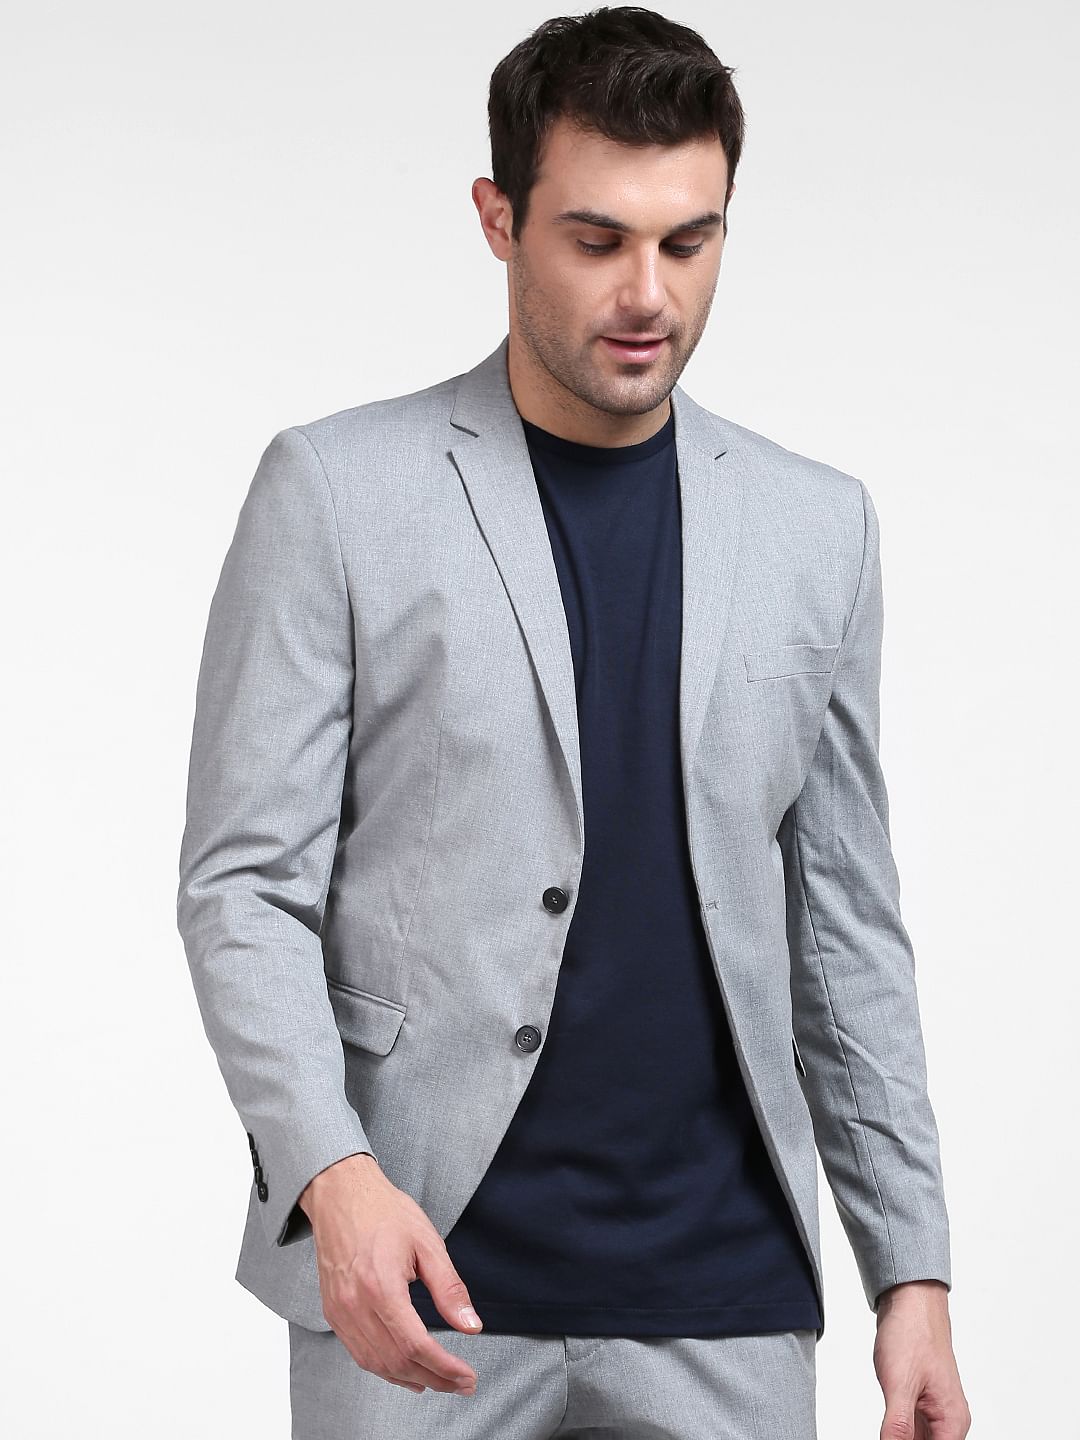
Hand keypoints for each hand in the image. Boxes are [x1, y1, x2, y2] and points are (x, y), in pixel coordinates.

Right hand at [299, 1153, 482, 1396]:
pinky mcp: (332, 1313)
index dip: (445, 1368)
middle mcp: (355, 1306)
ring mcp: (340, 1312)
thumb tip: (472, 1326)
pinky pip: (359, 1353)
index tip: (468, 1376)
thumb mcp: (427, 1242)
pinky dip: (385, 1369)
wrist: (341, 1195)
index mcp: (381, 1287)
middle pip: (397, 1362)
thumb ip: (449, 1288)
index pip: (416, 1345)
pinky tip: (405, 1371)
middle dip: (434, 1379)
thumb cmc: (383, 1212)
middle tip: (461, 1384)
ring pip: (376, 1364)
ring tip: (439, 1382)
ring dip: (409, 1379)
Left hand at [873, 1281, 970, 1438]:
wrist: (910, 1301)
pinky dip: (898, 1431)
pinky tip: (886, 1425)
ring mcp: (935, 1410)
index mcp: (952, 1421)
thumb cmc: (913, 1332)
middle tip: (887, 1429)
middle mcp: (948, 1419)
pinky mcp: (921, 1400)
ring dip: (900, 1437)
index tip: (891, 1437)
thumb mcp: (900, 1384)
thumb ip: (898, 1426)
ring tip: (886, 1426)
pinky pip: (911, 1427)